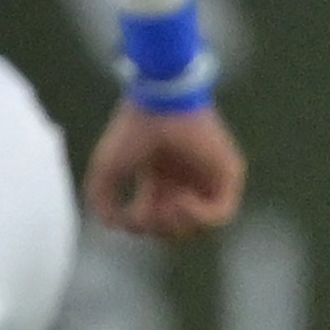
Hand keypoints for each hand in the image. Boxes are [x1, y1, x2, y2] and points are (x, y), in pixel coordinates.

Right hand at [87, 100, 244, 238]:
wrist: (159, 102)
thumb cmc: (133, 130)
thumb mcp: (106, 170)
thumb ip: (101, 202)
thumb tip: (115, 225)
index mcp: (159, 176)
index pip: (154, 218)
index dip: (140, 226)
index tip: (128, 216)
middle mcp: (184, 179)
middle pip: (176, 226)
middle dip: (159, 228)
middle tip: (149, 210)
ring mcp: (207, 178)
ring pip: (200, 225)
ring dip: (178, 224)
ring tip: (167, 205)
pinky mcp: (228, 174)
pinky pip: (222, 214)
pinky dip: (199, 217)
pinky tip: (181, 200)